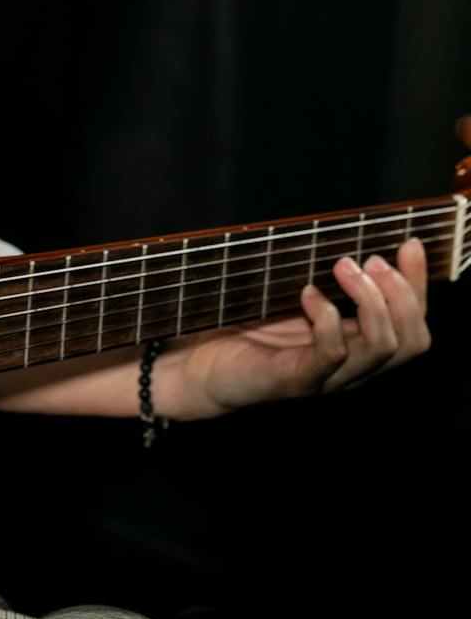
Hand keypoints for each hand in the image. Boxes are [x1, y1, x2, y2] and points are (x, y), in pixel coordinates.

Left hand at [172, 237, 428, 415]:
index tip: (410, 244)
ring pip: (381, 348)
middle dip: (402, 293)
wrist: (201, 367)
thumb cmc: (249, 326)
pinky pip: (331, 354)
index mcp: (359, 347)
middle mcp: (353, 368)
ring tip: (342, 266)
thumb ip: (328, 279)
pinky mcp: (296, 381)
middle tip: (370, 258)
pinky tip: (307, 294)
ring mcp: (327, 378)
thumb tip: (353, 237)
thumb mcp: (297, 296)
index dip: (418, 285)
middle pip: (411, 341)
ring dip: (370, 299)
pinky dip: (327, 318)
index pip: (413, 326)